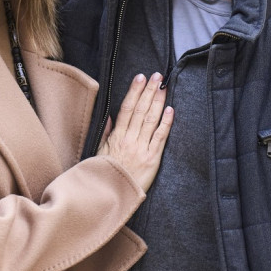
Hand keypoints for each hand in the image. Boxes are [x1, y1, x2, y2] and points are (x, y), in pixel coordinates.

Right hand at [98, 73, 173, 192]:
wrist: (111, 195)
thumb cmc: (105, 174)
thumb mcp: (100, 152)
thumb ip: (106, 133)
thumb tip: (110, 116)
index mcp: (117, 136)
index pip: (127, 108)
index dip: (134, 91)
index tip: (140, 78)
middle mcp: (130, 139)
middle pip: (141, 110)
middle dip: (149, 91)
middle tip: (156, 76)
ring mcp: (142, 148)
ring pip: (151, 120)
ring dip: (158, 101)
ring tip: (163, 86)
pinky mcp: (152, 159)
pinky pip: (160, 137)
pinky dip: (166, 123)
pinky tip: (170, 110)